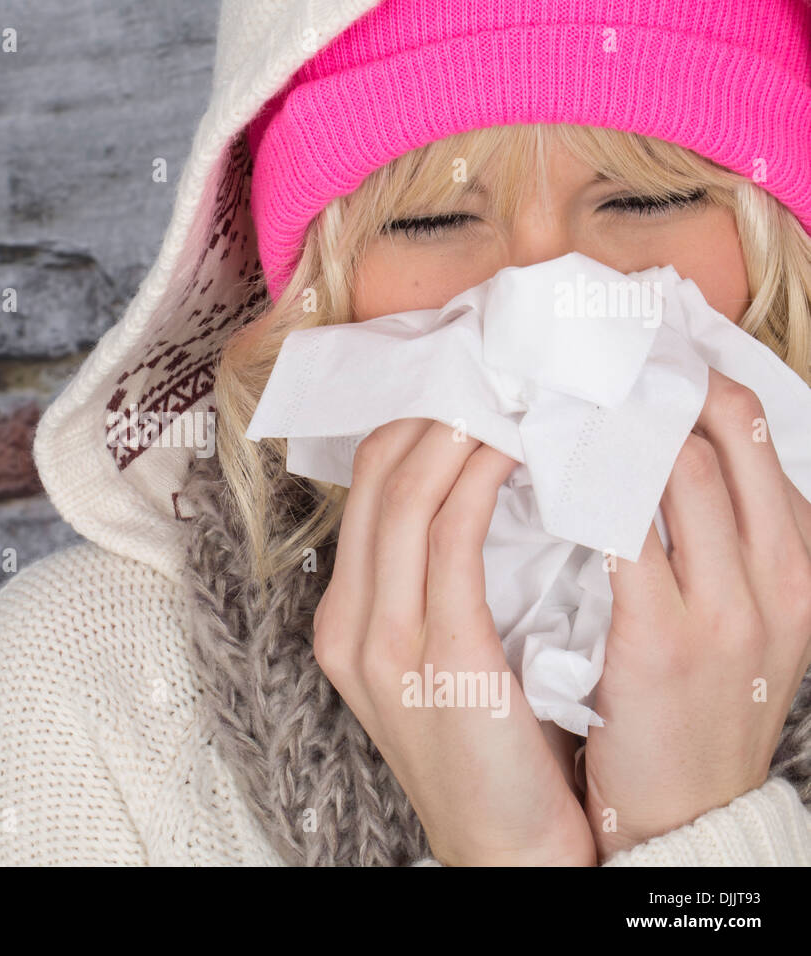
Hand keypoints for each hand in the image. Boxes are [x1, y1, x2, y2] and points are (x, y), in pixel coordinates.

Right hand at [313, 417, 595, 865]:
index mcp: (343, 620)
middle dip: (439, 404)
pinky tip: (524, 451)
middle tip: (500, 363)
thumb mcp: (440, 662)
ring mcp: (382, 640)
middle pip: (378, 474)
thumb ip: (438, 586)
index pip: (365, 486)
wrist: (505, 848)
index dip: (415, 420)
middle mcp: (348, 623)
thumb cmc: (492, 750)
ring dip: (466, 428)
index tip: (473, 381)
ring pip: (408, 491)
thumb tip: (481, 491)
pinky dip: (486, 477)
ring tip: (518, 393)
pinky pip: (454, 534)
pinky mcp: (439, 655)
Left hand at [583, 368, 810, 860]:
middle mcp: (775, 572)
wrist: (685, 813)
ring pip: (663, 466)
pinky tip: (530, 469)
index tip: (615, 352)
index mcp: (794, 558)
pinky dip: (574, 486)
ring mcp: (725, 607)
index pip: (747, 424)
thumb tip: (648, 447)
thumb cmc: (695, 703)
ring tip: (538, 401)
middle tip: (563, 359)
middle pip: (710, 429)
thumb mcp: (735, 613)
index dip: (679, 374)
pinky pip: (615, 530)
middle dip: (631, 385)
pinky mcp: (661, 639)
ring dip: (595, 425)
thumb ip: (710, 536)